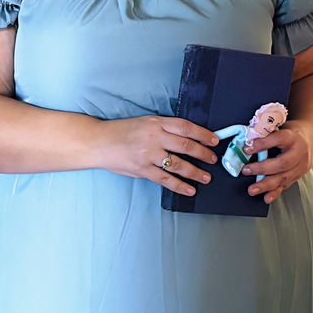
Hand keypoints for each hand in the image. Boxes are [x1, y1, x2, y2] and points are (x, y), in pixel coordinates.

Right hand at [96, 115, 218, 195]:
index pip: (185, 127)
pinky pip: (166, 179)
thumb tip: (186, 138)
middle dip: (203, 153)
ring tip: (206, 177)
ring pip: (179, 164)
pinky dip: (179, 185)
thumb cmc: (121, 132)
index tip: (214, 140)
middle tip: (213, 159)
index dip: (203, 134)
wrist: (99, 142)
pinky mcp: (143, 170)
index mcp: (156, 122)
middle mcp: (154, 137)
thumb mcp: (144, 122)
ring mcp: (149, 155)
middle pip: (186, 145)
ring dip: (195, 172)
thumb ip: (163, 129)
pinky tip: (189, 189)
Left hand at [241, 121, 311, 203]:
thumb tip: (248, 140)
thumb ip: (267, 133)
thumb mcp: (282, 127)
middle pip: (282, 163)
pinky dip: (275, 193)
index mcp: (294, 137)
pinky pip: (286, 186)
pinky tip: (266, 198)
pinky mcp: (298, 176)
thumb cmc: (292, 133)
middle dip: (262, 169)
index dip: (262, 144)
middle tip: (246, 170)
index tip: (247, 149)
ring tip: (252, 190)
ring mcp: (300, 166)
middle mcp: (299, 152)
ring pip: (283, 177)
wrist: (312, 139)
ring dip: (266, 185)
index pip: (279, 139)